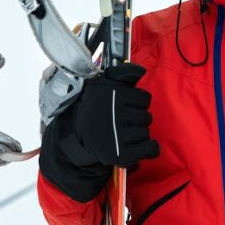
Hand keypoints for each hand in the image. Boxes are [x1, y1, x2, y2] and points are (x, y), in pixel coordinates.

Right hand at [40, 63, 159, 200]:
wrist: (75, 135)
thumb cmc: (93, 109)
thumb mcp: (103, 85)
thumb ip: (124, 74)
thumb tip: (141, 70)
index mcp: (115, 96)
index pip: (145, 99)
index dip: (137, 103)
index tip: (126, 106)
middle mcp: (118, 115)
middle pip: (146, 117)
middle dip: (137, 119)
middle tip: (122, 121)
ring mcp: (119, 136)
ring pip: (146, 132)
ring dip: (138, 133)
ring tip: (122, 133)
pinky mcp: (121, 154)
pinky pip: (150, 148)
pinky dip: (149, 148)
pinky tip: (139, 146)